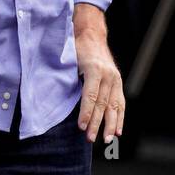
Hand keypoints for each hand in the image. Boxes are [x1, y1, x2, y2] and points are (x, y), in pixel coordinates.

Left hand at [73, 7, 124, 144]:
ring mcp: (115, 79)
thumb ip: (65, 76)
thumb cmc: (77, 47)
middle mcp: (108, 74)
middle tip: (90, 138)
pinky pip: (120, 103)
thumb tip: (54, 96)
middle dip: (97, 123)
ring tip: (106, 140)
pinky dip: (120, 118)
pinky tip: (118, 131)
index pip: (91, 94)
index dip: (86, 112)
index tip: (81, 126)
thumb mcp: (68, 57)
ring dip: (110, 125)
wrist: (92, 34)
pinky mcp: (118, 83)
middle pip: (103, 103)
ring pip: (114, 106)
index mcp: (94, 68)